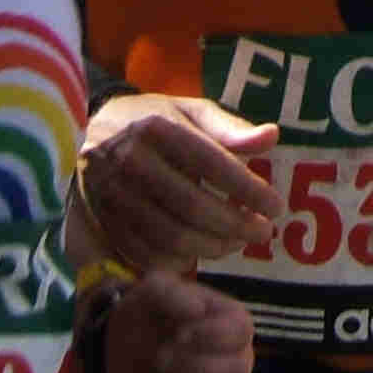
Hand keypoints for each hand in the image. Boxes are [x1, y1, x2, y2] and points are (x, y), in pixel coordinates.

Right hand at [78, 97, 283, 269]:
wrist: (95, 129)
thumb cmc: (158, 120)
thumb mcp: (194, 111)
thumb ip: (231, 128)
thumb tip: (272, 137)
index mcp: (159, 128)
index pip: (213, 164)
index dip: (248, 189)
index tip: (277, 207)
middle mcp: (132, 161)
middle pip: (192, 206)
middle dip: (235, 225)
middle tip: (263, 233)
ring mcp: (113, 194)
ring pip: (168, 234)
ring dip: (210, 246)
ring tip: (237, 244)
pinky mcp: (103, 218)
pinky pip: (141, 251)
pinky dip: (174, 261)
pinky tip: (198, 257)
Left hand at [104, 272, 255, 372]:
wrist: (120, 347)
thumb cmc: (146, 313)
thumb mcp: (151, 291)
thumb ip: (172, 293)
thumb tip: (198, 311)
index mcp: (231, 320)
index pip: (241, 330)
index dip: (210, 335)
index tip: (177, 334)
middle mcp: (236, 354)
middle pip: (237, 370)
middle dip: (193, 368)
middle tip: (160, 360)